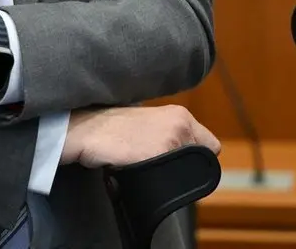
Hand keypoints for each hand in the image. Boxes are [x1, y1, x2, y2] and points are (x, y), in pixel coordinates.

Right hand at [60, 106, 220, 167]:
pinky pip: (172, 179)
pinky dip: (160, 180)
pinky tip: (140, 170)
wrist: (85, 129)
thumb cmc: (109, 127)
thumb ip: (167, 132)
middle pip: (202, 160)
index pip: (211, 145)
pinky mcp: (159, 154)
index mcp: (179, 114)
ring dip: (171, 173)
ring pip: (187, 171)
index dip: (195, 156)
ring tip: (147, 165)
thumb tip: (177, 154)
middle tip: (158, 164)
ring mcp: (172, 140)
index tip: (177, 160)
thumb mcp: (146, 121)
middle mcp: (181, 124)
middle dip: (185, 165)